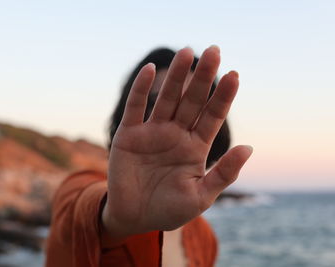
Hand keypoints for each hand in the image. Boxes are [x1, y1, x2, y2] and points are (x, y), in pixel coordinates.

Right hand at [102, 46, 251, 240]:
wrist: (134, 218)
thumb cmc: (168, 210)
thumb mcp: (200, 197)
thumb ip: (224, 173)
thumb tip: (249, 147)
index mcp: (195, 148)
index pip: (212, 116)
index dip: (223, 96)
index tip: (235, 75)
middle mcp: (176, 134)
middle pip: (192, 101)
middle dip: (203, 77)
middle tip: (213, 50)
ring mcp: (152, 132)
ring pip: (167, 98)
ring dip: (176, 76)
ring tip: (187, 52)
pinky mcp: (129, 134)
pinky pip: (135, 107)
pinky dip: (141, 89)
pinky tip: (151, 70)